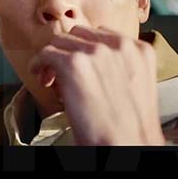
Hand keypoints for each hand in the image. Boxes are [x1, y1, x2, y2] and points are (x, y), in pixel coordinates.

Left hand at [28, 25, 164, 144]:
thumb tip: (92, 60)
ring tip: (52, 78)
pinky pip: (46, 53)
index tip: (79, 62)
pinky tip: (40, 75)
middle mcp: (119, 46)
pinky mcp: (74, 63)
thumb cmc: (130, 127)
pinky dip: (39, 64)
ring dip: (53, 58)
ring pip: (60, 41)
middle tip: (62, 72)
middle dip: (68, 51)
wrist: (126, 145)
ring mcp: (96, 52)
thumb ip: (119, 65)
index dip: (84, 48)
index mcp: (139, 50)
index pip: (101, 33)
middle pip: (79, 34)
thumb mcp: (135, 85)